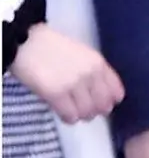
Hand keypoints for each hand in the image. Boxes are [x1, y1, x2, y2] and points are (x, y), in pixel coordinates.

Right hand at [9, 23, 124, 123]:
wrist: (23, 40)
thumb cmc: (50, 47)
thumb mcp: (80, 54)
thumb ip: (94, 73)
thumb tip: (100, 97)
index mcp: (98, 63)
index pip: (116, 92)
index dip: (108, 101)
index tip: (98, 102)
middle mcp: (90, 74)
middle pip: (103, 107)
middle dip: (93, 110)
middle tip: (81, 107)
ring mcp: (74, 84)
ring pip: (87, 113)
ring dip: (79, 114)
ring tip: (69, 108)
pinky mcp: (56, 94)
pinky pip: (70, 116)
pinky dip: (67, 117)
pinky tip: (61, 111)